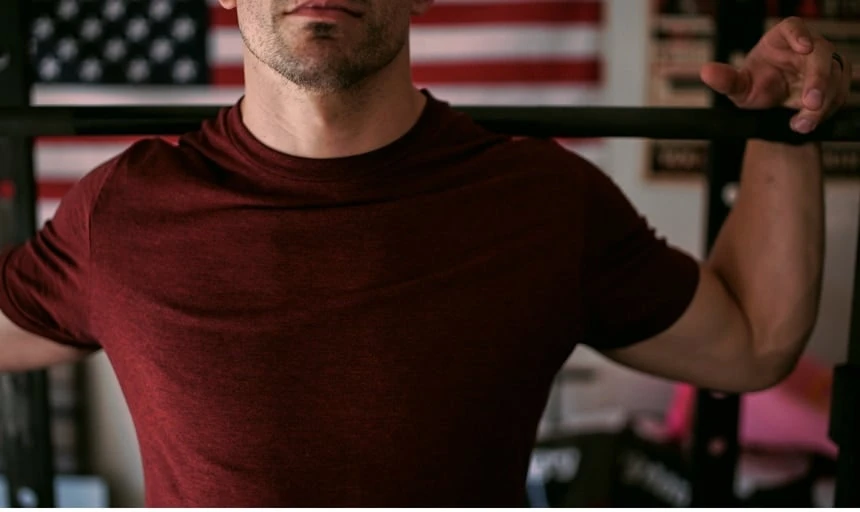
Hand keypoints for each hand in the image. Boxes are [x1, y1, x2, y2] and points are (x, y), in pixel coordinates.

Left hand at [699, 17, 850, 133]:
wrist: (773, 105)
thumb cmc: (757, 85)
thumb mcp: (740, 87)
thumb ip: (726, 80)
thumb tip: (706, 72)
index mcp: (783, 37)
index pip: (794, 28)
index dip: (801, 35)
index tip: (805, 47)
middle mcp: (809, 46)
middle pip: (821, 56)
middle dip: (819, 80)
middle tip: (811, 103)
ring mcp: (826, 63)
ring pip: (835, 78)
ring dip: (823, 104)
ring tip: (801, 124)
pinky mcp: (837, 81)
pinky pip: (839, 95)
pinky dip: (825, 112)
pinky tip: (804, 123)